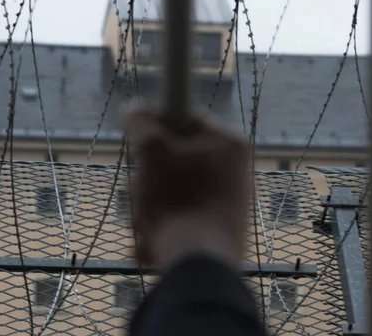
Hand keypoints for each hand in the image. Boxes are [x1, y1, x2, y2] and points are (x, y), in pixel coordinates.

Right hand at [123, 106, 250, 270]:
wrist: (200, 264)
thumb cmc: (177, 200)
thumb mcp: (151, 151)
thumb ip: (141, 123)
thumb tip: (135, 108)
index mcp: (229, 143)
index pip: (186, 118)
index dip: (156, 126)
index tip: (138, 143)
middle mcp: (236, 169)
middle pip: (178, 159)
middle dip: (148, 178)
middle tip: (138, 191)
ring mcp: (230, 200)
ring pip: (175, 192)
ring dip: (150, 208)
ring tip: (144, 226)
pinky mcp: (221, 228)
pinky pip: (184, 217)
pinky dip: (163, 229)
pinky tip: (151, 246)